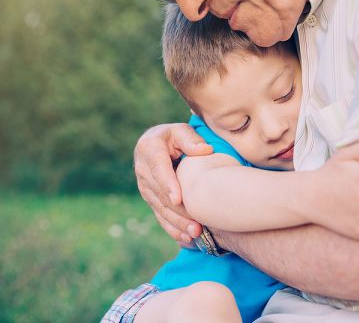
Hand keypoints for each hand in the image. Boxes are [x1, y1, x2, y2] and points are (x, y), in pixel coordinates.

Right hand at [134, 123, 212, 243]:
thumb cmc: (174, 136)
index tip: (178, 199)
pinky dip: (172, 228)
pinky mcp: (149, 198)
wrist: (157, 143)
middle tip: (197, 223)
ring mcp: (144, 186)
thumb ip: (191, 139)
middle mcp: (142, 170)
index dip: (168, 185)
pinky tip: (186, 238)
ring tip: (196, 233)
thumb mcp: (181, 130)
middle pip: (161, 194)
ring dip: (177, 223)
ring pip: (161, 208)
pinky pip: (159, 215)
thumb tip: (205, 151)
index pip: (159, 169)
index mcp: (149, 149)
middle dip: (178, 211)